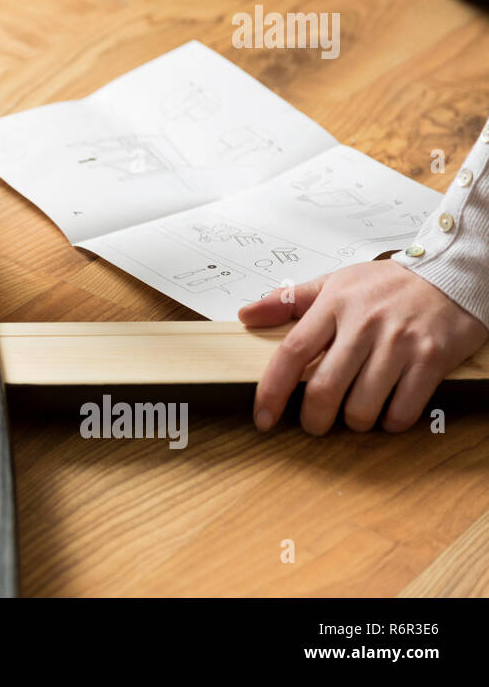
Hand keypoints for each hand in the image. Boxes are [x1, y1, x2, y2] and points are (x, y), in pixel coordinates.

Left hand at [239, 260, 486, 434]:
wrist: (452, 273)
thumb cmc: (388, 283)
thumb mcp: (335, 283)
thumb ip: (288, 300)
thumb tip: (246, 314)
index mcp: (334, 305)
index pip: (291, 353)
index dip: (271, 390)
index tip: (263, 416)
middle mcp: (364, 325)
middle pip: (324, 389)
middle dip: (313, 419)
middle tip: (314, 424)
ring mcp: (399, 344)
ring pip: (362, 407)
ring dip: (354, 423)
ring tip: (355, 414)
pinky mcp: (432, 360)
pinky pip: (403, 410)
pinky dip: (390, 423)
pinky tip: (388, 414)